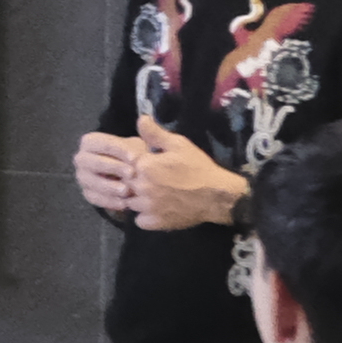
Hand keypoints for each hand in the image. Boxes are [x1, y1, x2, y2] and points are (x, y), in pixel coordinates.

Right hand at [69, 128, 147, 225]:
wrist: (135, 178)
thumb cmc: (136, 158)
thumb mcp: (143, 145)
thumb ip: (146, 134)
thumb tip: (144, 119)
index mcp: (91, 142)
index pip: (98, 142)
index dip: (115, 149)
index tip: (134, 158)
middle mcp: (82, 158)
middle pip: (89, 161)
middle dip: (111, 168)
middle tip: (131, 174)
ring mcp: (83, 177)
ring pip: (90, 182)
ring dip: (108, 187)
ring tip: (127, 191)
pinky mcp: (88, 193)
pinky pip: (94, 198)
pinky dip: (108, 201)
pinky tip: (123, 204)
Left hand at [123, 122, 251, 231]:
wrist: (216, 196)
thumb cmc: (198, 168)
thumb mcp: (179, 145)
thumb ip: (156, 134)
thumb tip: (140, 119)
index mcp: (144, 166)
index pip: (124, 164)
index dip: (134, 165)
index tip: (145, 165)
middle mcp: (140, 187)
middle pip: (125, 184)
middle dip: (133, 181)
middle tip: (150, 180)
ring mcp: (146, 207)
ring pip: (129, 202)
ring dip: (136, 198)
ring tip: (152, 194)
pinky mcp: (153, 223)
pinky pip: (138, 220)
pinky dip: (143, 215)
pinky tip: (154, 208)